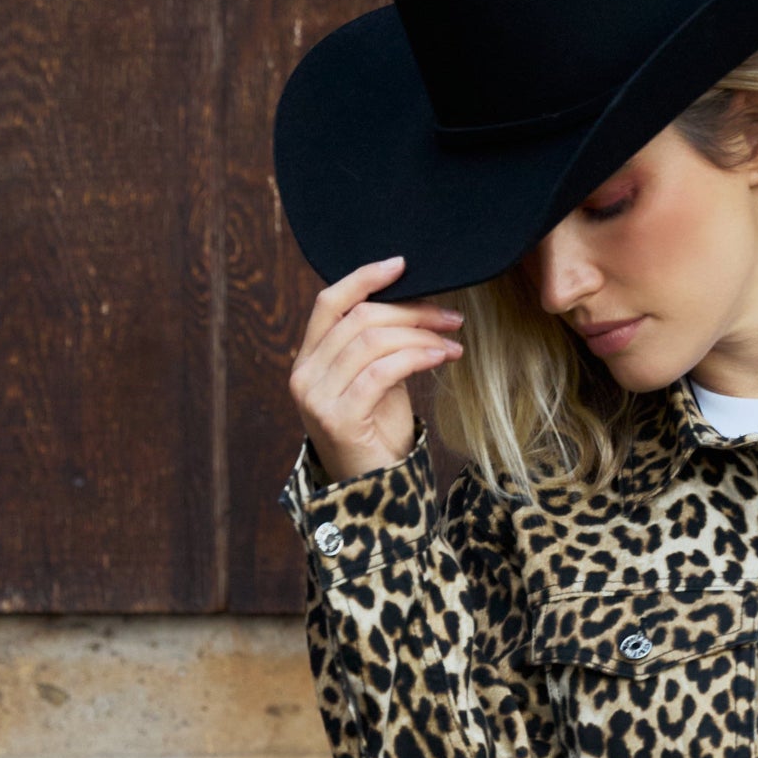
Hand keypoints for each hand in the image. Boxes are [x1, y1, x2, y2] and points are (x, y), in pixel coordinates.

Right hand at [288, 254, 463, 483]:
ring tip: (452, 341)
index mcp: (309, 360)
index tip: (403, 264)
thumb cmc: (378, 435)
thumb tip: (414, 304)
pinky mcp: (338, 418)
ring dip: (420, 335)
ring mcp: (317, 397)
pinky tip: (442, 357)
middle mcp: (305, 374)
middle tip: (450, 317)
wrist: (374, 493)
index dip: (364, 277)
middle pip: (360, 319)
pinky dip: (416, 357)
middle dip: (411, 311)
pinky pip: (382, 372)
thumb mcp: (377, 381)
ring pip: (372, 342)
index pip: (330, 303)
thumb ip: (380, 346)